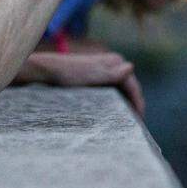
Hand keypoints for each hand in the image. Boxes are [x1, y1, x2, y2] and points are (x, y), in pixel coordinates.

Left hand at [22, 51, 144, 115]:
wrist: (47, 70)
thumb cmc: (68, 74)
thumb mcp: (91, 76)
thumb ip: (111, 73)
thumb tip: (130, 66)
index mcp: (115, 62)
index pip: (134, 86)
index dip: (138, 104)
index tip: (139, 122)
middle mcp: (112, 63)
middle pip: (129, 88)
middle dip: (133, 105)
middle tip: (135, 126)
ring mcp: (105, 69)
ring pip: (121, 90)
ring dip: (125, 104)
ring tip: (126, 122)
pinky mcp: (96, 76)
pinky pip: (111, 90)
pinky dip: (115, 101)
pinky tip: (113, 113)